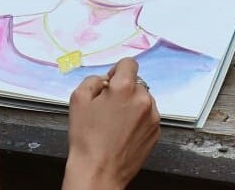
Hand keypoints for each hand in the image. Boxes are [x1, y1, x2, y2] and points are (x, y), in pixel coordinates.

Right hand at [63, 58, 159, 189]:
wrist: (99, 172)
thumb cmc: (87, 139)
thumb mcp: (78, 99)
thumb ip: (93, 80)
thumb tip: (104, 79)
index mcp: (124, 88)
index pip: (129, 63)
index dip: (117, 71)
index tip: (111, 82)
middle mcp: (143, 99)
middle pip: (136, 82)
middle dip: (123, 90)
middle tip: (108, 107)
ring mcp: (152, 117)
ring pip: (143, 99)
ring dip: (132, 104)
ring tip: (116, 122)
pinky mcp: (156, 132)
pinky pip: (148, 116)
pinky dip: (138, 120)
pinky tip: (123, 132)